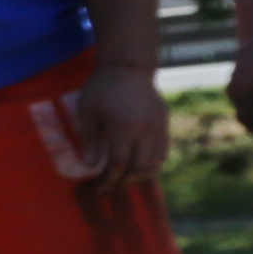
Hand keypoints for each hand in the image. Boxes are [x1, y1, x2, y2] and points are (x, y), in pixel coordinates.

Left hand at [38, 64, 170, 189]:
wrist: (128, 66)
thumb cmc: (102, 88)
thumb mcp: (87, 112)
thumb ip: (89, 140)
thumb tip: (91, 166)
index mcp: (123, 127)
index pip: (120, 163)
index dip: (109, 180)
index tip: (99, 187)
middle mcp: (145, 129)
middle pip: (141, 168)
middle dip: (125, 181)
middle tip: (111, 183)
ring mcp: (158, 126)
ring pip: (157, 162)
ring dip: (141, 174)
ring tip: (125, 176)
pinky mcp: (165, 122)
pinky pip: (163, 150)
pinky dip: (153, 162)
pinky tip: (139, 163)